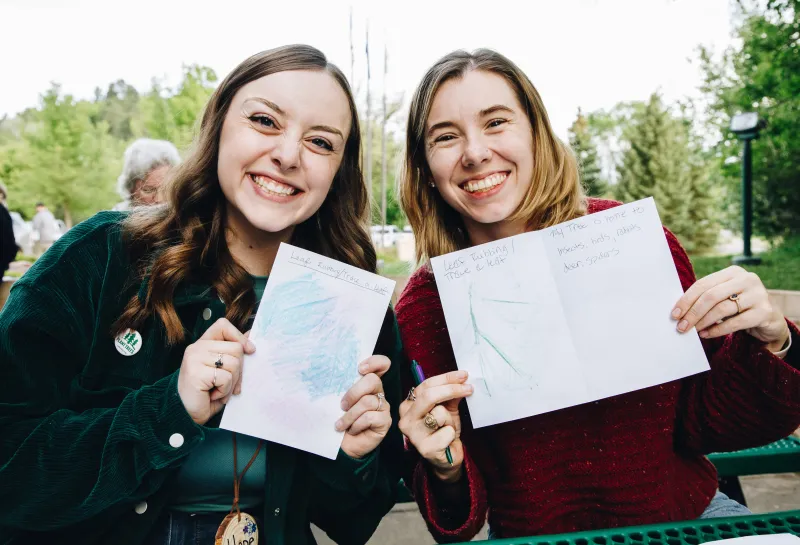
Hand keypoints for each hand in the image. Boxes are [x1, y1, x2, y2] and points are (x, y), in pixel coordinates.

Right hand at [177, 318, 254, 424]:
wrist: (185, 414)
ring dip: (231, 383)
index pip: (223, 326)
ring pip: (234, 364)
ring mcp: (194, 359)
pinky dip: (224, 391)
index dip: (239, 337)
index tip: (249, 351)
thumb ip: (233, 352)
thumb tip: (251, 334)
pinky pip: (225, 378)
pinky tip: (212, 395)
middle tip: (227, 384)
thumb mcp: (222, 369)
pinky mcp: (196, 372)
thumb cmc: (206, 393)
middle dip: (239, 371)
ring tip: (218, 390)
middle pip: (236, 349)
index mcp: (203, 344)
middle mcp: (196, 348)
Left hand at [336, 355, 392, 458]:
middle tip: (342, 405)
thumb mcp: (338, 401)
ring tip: (341, 424)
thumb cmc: (339, 420)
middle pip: (373, 381)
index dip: (375, 362)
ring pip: (368, 401)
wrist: (342, 445)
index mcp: (368, 383)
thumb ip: (341, 387)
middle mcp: (378, 392)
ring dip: (350, 415)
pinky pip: (370, 417)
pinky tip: (352, 430)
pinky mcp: (385, 421)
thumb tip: (330, 376)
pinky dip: (357, 424)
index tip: (360, 369)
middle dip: (353, 393)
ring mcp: (383, 407)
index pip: (382, 364)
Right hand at [398, 370, 472, 482]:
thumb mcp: (447, 408)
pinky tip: (447, 441)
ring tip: (448, 427)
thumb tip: (462, 379)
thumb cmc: (444, 430)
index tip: (463, 375)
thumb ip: (451, 394)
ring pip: (439, 414)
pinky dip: (452, 434)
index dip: (446, 378)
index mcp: (408, 405)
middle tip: (468, 388)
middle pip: (428, 396)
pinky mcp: (425, 448)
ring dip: (450, 419)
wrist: (446, 458)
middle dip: (451, 389)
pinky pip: (446, 432)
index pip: (426, 385)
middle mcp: (406, 418)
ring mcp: (413, 434)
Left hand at [673, 266, 789, 350]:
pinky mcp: (764, 311)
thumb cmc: (738, 306)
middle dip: (693, 313)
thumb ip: (706, 298)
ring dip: (703, 322)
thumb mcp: (724, 296)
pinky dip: (717, 330)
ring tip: (693, 331)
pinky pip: (735, 322)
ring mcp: (758, 294)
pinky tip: (706, 334)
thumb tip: (678, 312)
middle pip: (711, 296)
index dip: (686, 300)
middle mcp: (747, 279)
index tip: (674, 314)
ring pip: (722, 309)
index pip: (703, 284)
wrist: (769, 318)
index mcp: (733, 272)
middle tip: (681, 326)